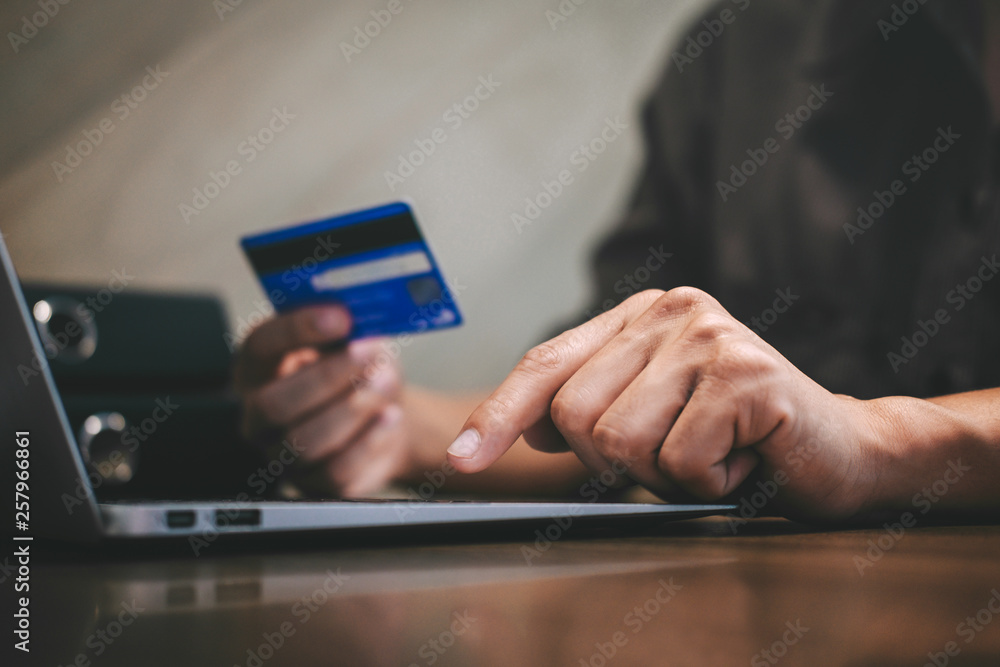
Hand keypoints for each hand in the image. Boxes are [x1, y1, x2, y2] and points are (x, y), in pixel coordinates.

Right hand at [234, 305, 409, 496]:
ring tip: (384, 382)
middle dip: (326, 377)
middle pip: (274, 404)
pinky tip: (390, 416)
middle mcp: (260, 415)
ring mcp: (283, 455)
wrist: (387, 414)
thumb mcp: (354, 338)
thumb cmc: (360, 372)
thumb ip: (349, 325)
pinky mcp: (314, 484)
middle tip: (366, 353)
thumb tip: (360, 313)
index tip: (339, 317)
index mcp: (258, 368)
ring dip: (352, 409)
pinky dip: (369, 441)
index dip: (296, 329)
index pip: (259, 347)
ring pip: (305, 442)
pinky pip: (336, 471)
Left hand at [446, 288, 885, 519]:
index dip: (499, 414)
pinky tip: (742, 460)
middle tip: (678, 454)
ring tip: (712, 455)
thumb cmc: (736, 441)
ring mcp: (707, 335)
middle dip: (617, 461)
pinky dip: (706, 484)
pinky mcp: (744, 371)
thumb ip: (591, 410)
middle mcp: (669, 310)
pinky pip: (678, 461)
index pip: (546, 364)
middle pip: (574, 414)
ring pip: (619, 440)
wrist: (840, 451)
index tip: (464, 459)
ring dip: (665, 475)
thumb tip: (525, 430)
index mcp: (637, 316)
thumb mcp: (651, 420)